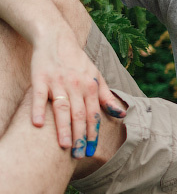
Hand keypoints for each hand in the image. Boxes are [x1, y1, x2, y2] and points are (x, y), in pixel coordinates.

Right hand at [30, 30, 125, 156]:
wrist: (57, 38)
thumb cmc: (78, 61)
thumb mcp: (96, 76)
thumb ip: (107, 96)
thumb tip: (122, 114)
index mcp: (91, 86)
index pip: (94, 114)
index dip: (94, 133)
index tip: (94, 150)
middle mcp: (77, 85)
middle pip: (79, 114)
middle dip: (80, 136)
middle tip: (80, 155)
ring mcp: (58, 82)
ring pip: (62, 108)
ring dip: (63, 128)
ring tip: (64, 146)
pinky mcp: (40, 78)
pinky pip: (40, 96)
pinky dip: (39, 109)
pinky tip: (38, 125)